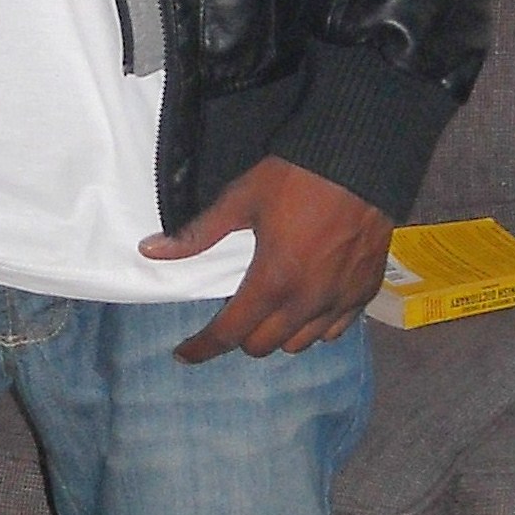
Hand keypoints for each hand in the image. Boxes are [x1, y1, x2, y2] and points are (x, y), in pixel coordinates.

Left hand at [139, 156, 391, 363]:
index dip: (201, 347)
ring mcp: (340, 303)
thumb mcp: (240, 199)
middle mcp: (307, 303)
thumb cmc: (294, 178)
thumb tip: (150, 251)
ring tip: (269, 308)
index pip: (229, 334)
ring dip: (277, 333)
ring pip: (299, 344)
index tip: (184, 353)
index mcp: (273, 282)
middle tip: (232, 312)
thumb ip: (197, 233)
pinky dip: (315, 326)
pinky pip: (334, 330)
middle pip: (263, 346)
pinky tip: (307, 303)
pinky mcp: (364, 294)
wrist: (358, 160)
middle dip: (239, 335)